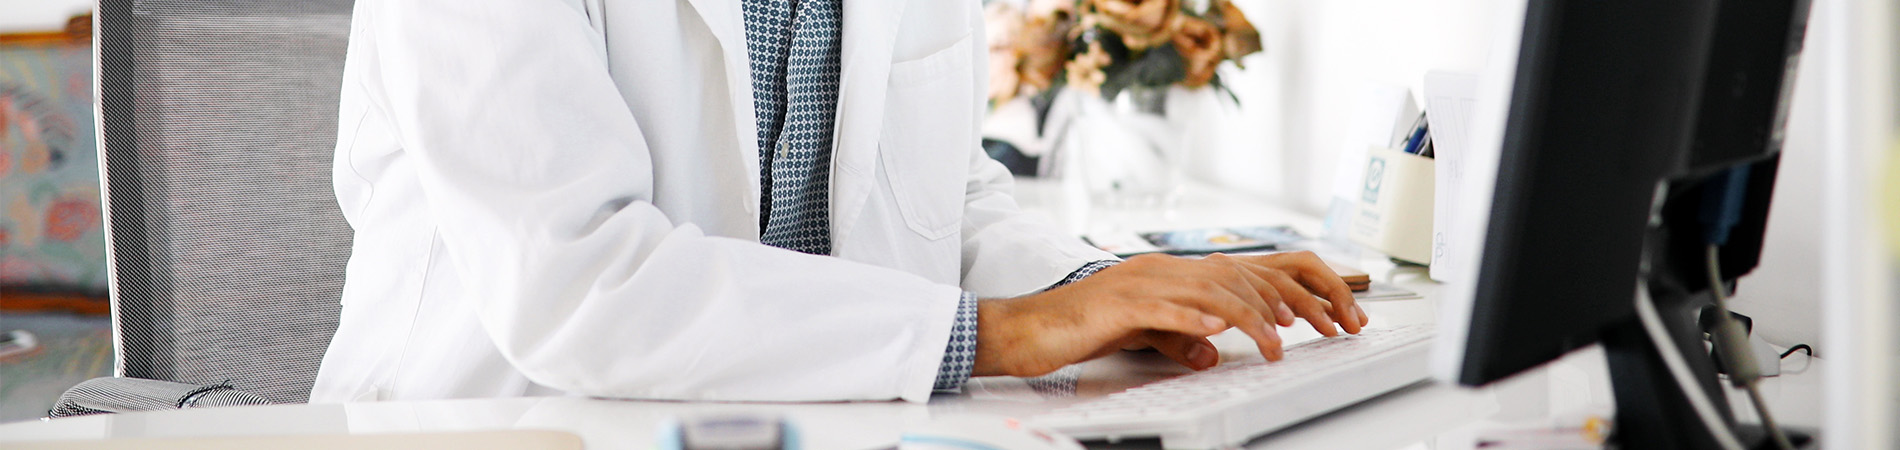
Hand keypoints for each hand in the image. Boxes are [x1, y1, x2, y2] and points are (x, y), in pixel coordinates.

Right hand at [970, 251, 1369, 377]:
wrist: (1028, 327)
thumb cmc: (1080, 329)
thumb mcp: (1142, 333)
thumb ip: (1178, 337)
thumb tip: (1212, 349)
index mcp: (1167, 273)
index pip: (1235, 273)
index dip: (1276, 291)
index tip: (1306, 316)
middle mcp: (1159, 271)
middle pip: (1235, 277)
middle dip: (1281, 303)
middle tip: (1311, 329)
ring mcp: (1140, 285)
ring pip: (1209, 292)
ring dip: (1249, 318)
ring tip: (1275, 343)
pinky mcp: (1120, 306)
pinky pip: (1166, 309)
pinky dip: (1195, 319)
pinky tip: (1218, 331)